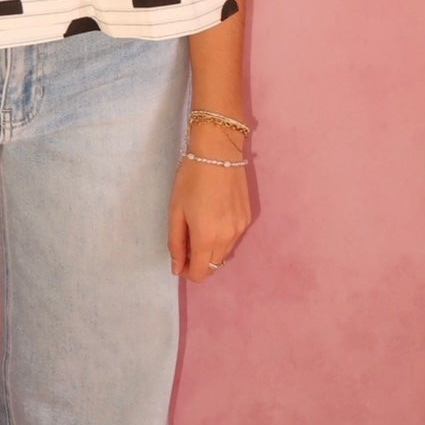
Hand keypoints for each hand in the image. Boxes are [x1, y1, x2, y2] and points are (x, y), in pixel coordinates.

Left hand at [168, 123, 252, 281]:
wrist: (219, 151)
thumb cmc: (191, 179)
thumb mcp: (176, 211)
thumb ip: (176, 243)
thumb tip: (177, 268)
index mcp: (207, 238)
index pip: (201, 273)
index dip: (187, 272)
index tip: (179, 260)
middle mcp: (228, 238)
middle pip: (214, 266)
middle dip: (199, 262)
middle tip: (186, 241)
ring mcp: (241, 228)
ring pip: (224, 253)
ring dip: (211, 251)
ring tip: (199, 227)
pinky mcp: (248, 218)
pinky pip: (233, 238)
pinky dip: (222, 238)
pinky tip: (214, 218)